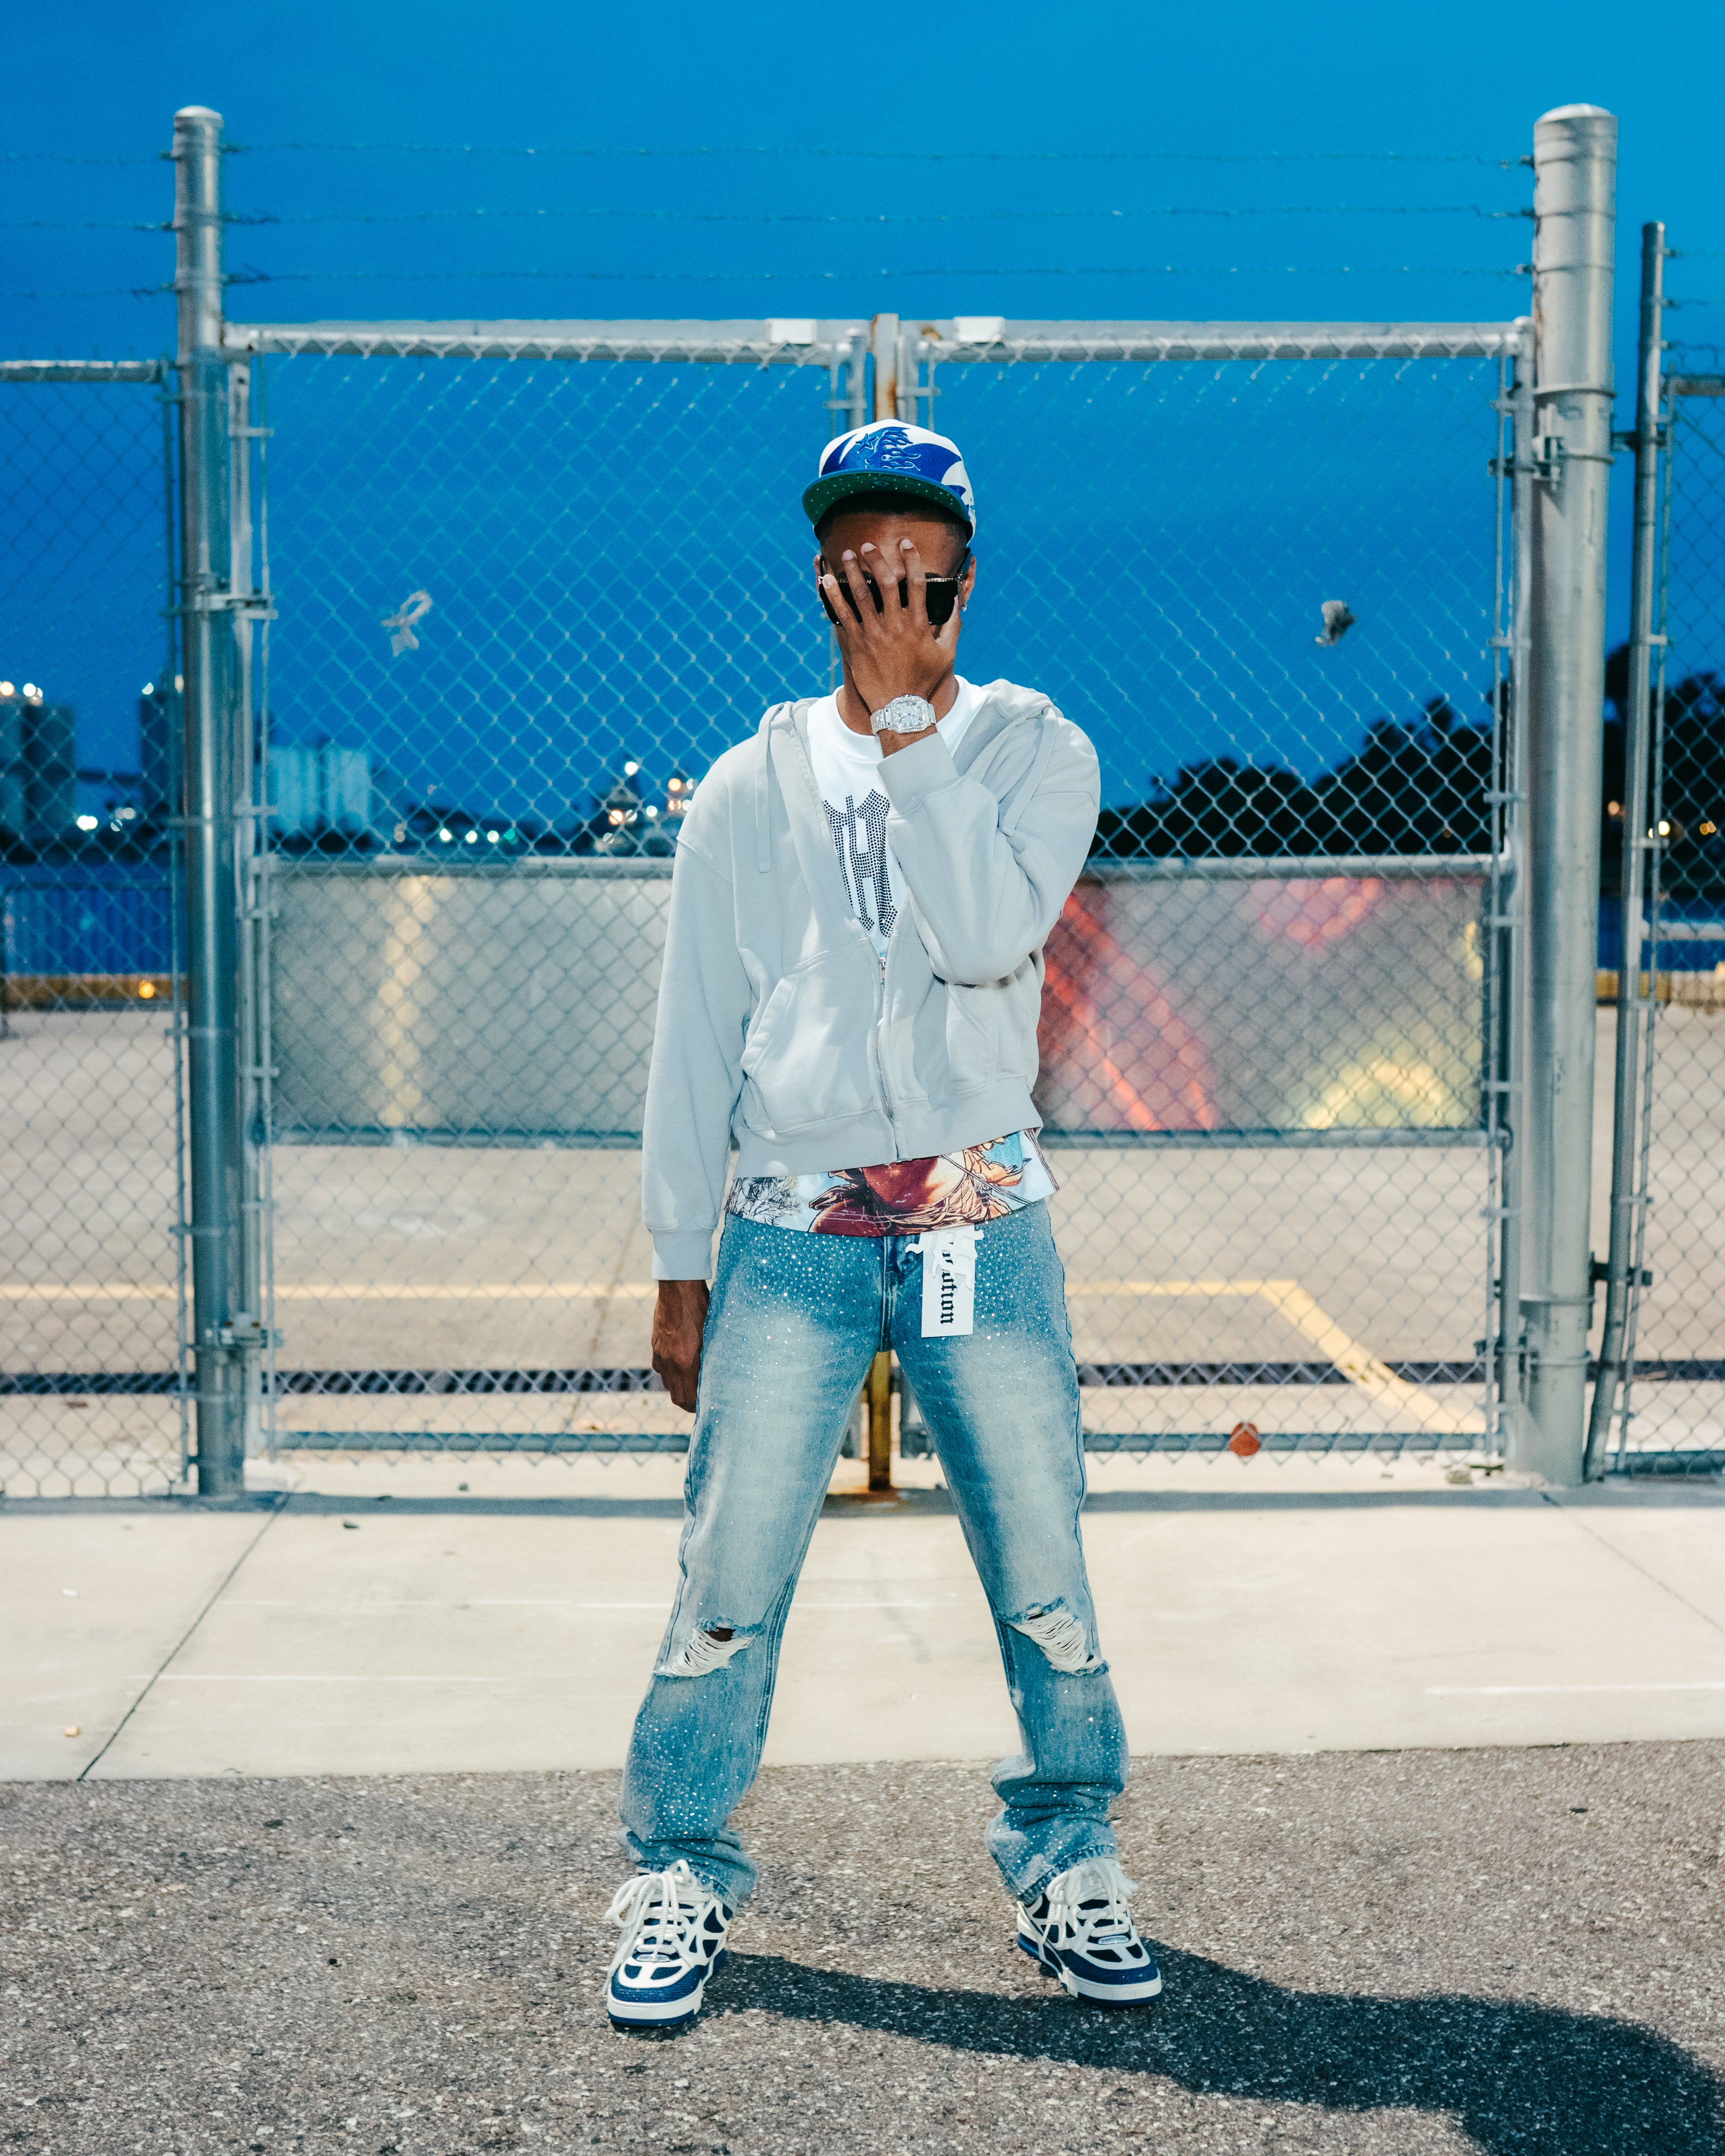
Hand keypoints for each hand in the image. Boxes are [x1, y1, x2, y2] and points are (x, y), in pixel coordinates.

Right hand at [652, 1279, 708, 1412]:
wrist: (679, 1289)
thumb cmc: (703, 1309)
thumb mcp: (713, 1336)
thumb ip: (711, 1359)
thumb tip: (716, 1378)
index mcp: (687, 1363)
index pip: (688, 1400)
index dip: (696, 1408)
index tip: (706, 1407)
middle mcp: (671, 1363)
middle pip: (676, 1396)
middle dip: (688, 1402)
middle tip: (701, 1400)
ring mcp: (661, 1354)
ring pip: (668, 1382)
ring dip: (679, 1386)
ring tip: (693, 1382)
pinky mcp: (655, 1346)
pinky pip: (661, 1367)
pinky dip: (671, 1371)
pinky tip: (681, 1362)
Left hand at [822, 537, 961, 745]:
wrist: (899, 708)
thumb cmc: (924, 681)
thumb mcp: (947, 654)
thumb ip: (952, 625)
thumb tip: (957, 599)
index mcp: (917, 624)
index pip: (916, 583)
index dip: (911, 559)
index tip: (905, 544)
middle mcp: (894, 625)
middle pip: (884, 582)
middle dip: (877, 559)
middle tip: (869, 546)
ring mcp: (872, 634)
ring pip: (859, 594)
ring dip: (853, 571)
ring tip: (848, 554)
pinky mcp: (854, 644)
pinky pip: (841, 614)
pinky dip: (833, 595)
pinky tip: (825, 580)